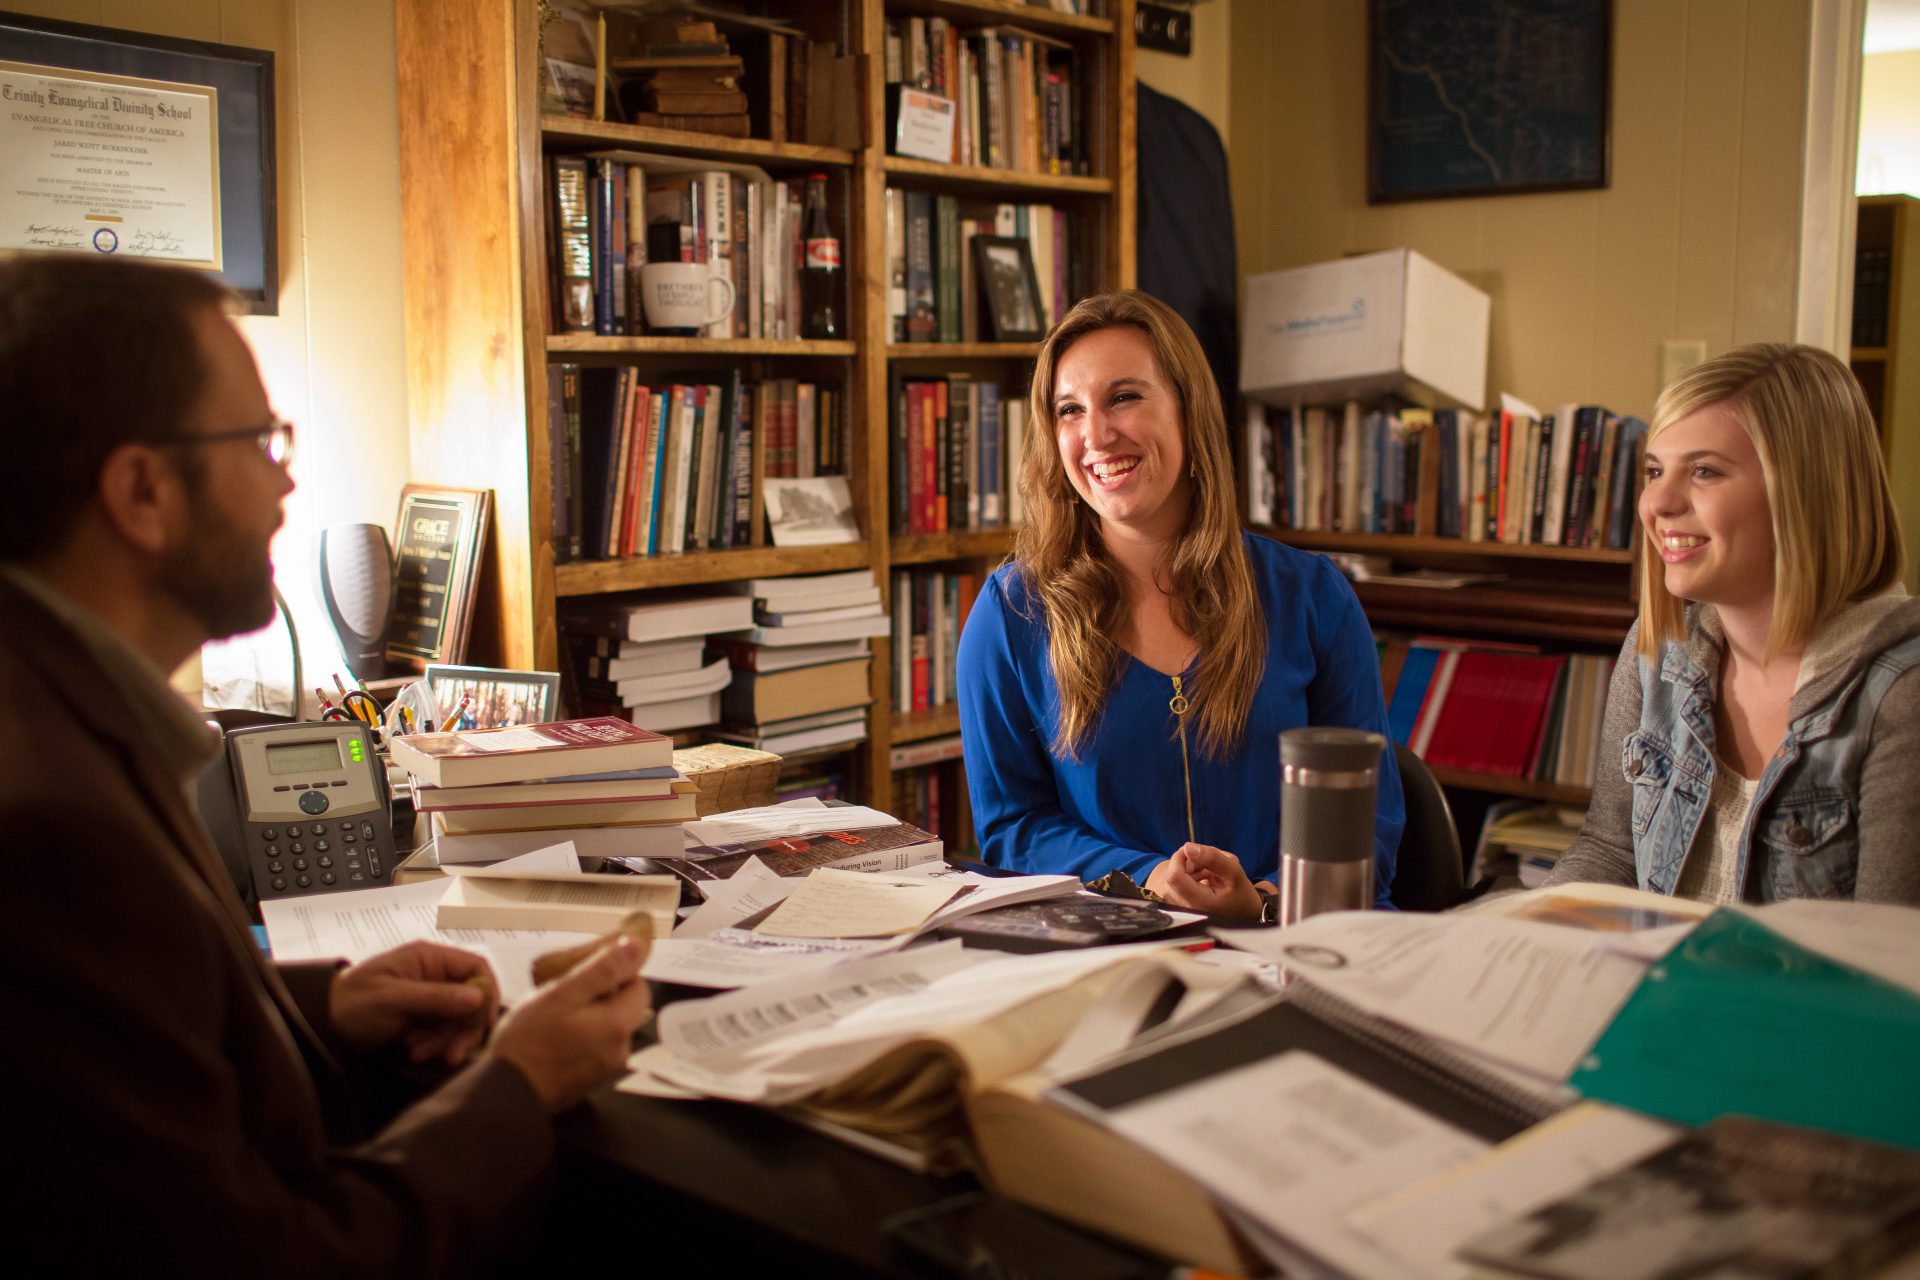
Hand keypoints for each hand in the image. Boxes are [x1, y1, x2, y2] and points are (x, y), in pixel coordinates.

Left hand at [329, 941, 496, 1066]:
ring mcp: (430, 998)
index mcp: (429, 958)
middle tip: (451, 1054)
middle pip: (472, 999)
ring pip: (459, 1020)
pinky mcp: (424, 1020)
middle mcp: (435, 975)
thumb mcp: (392, 998)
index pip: (475, 967)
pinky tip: (412, 1051)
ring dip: (445, 1041)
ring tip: (418, 1053)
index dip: (487, 992)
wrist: (322, 1023)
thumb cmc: (353, 1002)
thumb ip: (434, 997)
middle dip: (463, 1028)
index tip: (485, 1022)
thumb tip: (478, 997)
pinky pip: (444, 1033)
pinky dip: (433, 1046)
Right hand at [488, 938, 652, 1112]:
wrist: (504, 1093)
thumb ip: (600, 970)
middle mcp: (620, 1050)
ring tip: (554, 1017)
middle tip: (565, 994)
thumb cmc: (527, 1043)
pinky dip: (582, 1037)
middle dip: (601, 995)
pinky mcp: (590, 1080)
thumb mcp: (560, 995)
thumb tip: (634, 947)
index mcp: (618, 1026)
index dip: (617, 974)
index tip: (587, 974)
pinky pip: (596, 1047)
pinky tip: (554, 1038)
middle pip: (625, 1008)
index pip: (639, 986)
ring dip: (589, 1016)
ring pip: (609, 1027)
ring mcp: (605, 1068)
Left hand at [1147, 844, 1263, 918]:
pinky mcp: (1181, 905)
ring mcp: (1182, 908)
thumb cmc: (1242, 895)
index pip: (1173, 877)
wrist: (1245, 913)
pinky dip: (1191, 875)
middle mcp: (1185, 908)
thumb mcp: (1234, 873)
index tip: (1194, 851)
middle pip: (1173, 875)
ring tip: (1212, 872)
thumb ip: (1212, 858)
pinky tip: (1206, 877)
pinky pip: (1178, 884)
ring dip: (1191, 868)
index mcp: (1199, 903)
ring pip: (1175, 877)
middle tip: (1210, 863)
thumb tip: (1187, 847)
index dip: (1179, 858)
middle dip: (1189, 862)